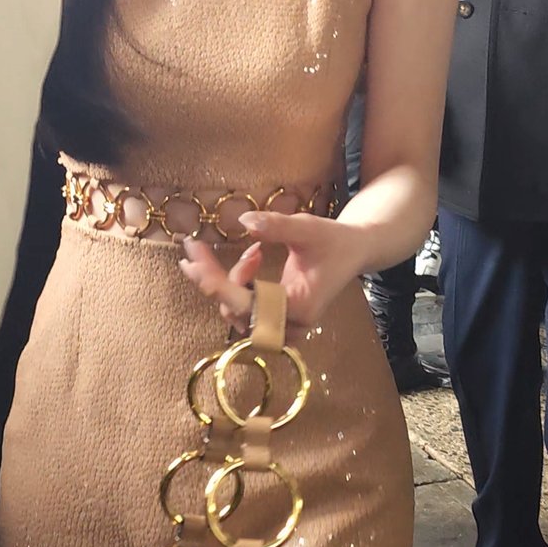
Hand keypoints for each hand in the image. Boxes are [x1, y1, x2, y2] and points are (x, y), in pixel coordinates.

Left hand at [178, 211, 367, 331]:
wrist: (354, 251)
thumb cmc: (334, 241)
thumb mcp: (308, 229)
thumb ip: (276, 226)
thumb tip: (244, 220)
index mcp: (299, 309)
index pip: (246, 304)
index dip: (216, 283)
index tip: (193, 260)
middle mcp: (288, 325)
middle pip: (234, 311)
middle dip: (215, 279)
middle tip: (197, 247)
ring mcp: (281, 325)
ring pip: (235, 312)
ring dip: (229, 280)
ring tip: (254, 251)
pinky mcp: (274, 318)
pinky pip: (241, 309)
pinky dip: (235, 285)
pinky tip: (251, 259)